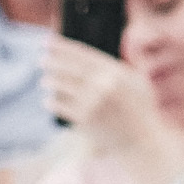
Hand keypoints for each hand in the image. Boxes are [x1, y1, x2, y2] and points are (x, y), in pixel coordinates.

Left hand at [41, 34, 162, 154]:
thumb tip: (117, 45)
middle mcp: (102, 84)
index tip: (49, 41)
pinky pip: (61, 107)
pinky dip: (52, 103)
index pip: (82, 53)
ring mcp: (92, 102)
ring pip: (62, 86)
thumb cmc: (141, 111)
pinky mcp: (84, 119)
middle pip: (68, 67)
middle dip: (52, 61)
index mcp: (115, 72)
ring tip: (45, 81)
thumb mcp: (139, 82)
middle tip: (42, 59)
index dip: (62, 46)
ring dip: (50, 81)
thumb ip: (125, 64)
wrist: (141, 143)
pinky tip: (48, 101)